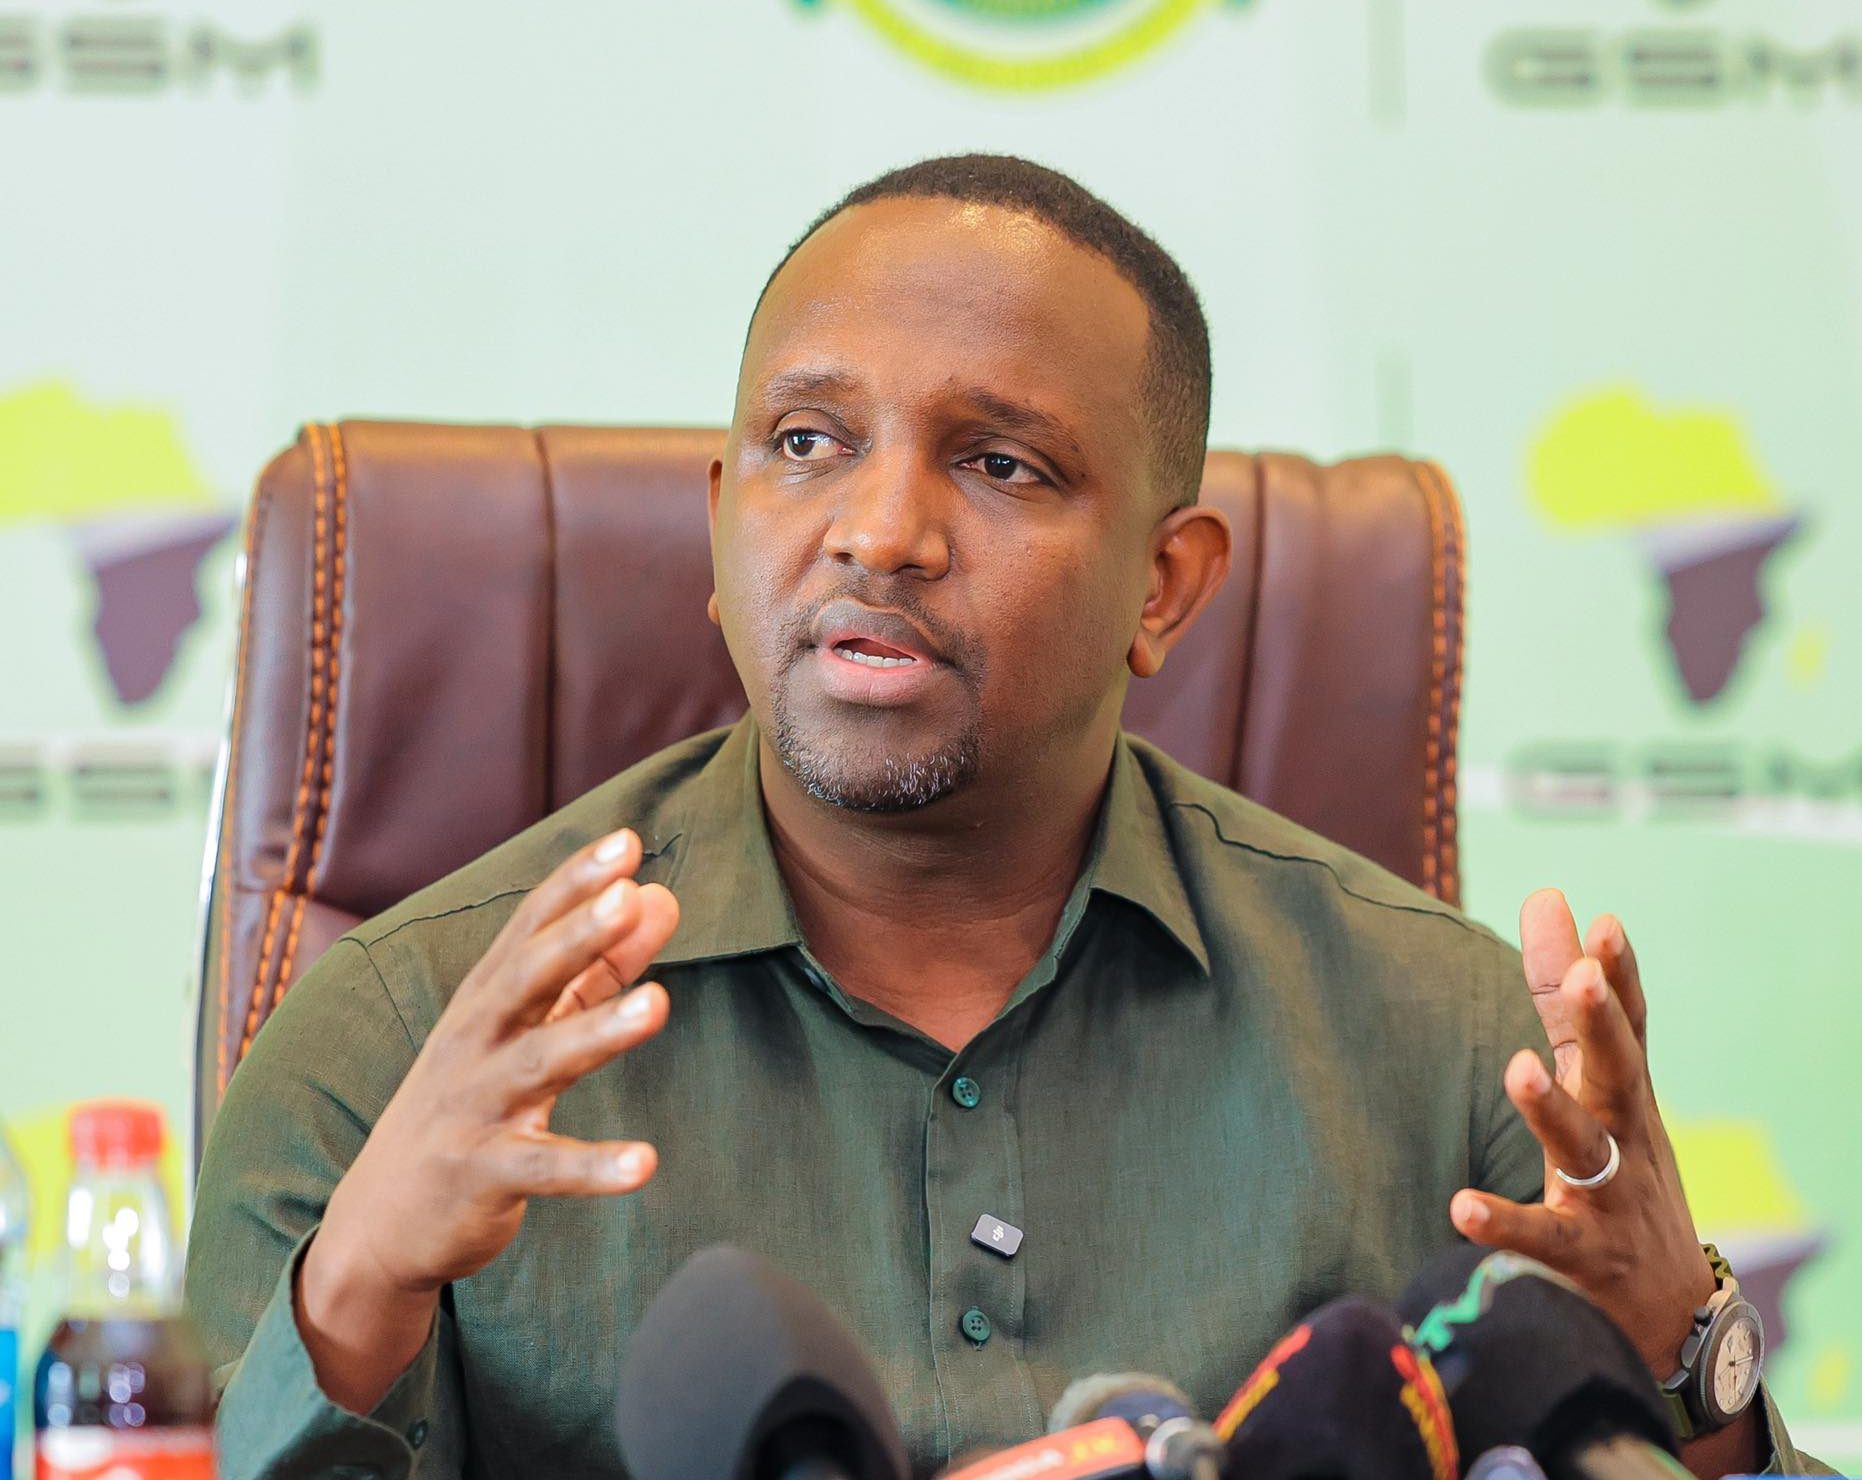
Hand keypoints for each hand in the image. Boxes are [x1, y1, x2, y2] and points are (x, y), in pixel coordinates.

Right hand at [297, 827, 677, 1410]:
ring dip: (598, 1033)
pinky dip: (592, 1166)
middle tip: (628, 894)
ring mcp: (474, 1107)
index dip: (575, 884)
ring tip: (659, 1004)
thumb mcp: (528, 1028)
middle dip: (575, 936)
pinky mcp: (483, 1175)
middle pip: (525, 979)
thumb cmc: (470, 1103)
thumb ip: (600, 967)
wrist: (380, 1221)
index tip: (627, 840)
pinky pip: (543, 1168)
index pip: (531, 927)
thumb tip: (661, 897)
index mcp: (486, 1000)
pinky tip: (644, 1164)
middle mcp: (474, 1041)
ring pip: (538, 1062)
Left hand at [1448, 890, 1713, 1374]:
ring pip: (1585, 1150)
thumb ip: (1564, 994)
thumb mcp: (1600, 1081)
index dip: (1619, 975)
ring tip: (1519, 1068)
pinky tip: (1462, 1207)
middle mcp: (1625, 1139)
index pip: (1630, 1026)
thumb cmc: (1624, 1173)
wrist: (1672, 1313)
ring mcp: (1609, 1199)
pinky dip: (1504, 1224)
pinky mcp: (1582, 1258)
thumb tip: (1550, 896)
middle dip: (1604, 1025)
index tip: (1604, 923)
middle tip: (1584, 977)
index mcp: (1626, 1095)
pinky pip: (1542, 1240)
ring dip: (1554, 1109)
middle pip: (1621, 1074)